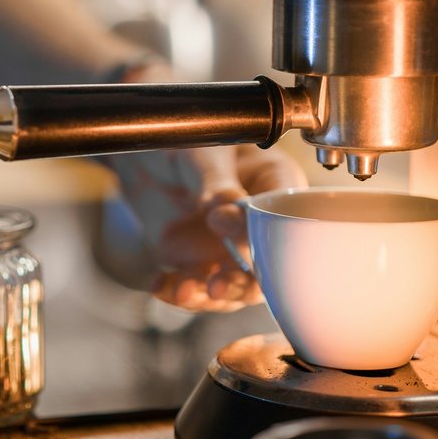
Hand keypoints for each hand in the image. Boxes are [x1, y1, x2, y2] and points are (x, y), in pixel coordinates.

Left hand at [104, 142, 306, 311]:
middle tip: (219, 284)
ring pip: (234, 288)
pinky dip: (178, 292)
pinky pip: (196, 288)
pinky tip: (161, 286)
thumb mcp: (204, 153)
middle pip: (269, 268)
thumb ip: (217, 182)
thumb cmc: (191, 142)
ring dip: (211, 296)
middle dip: (244, 284)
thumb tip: (228, 209)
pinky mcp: (201, 265)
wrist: (150, 156)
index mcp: (276, 188)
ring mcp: (231, 251)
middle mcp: (259, 227)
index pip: (287, 218)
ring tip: (187, 291)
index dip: (268, 235)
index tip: (229, 227)